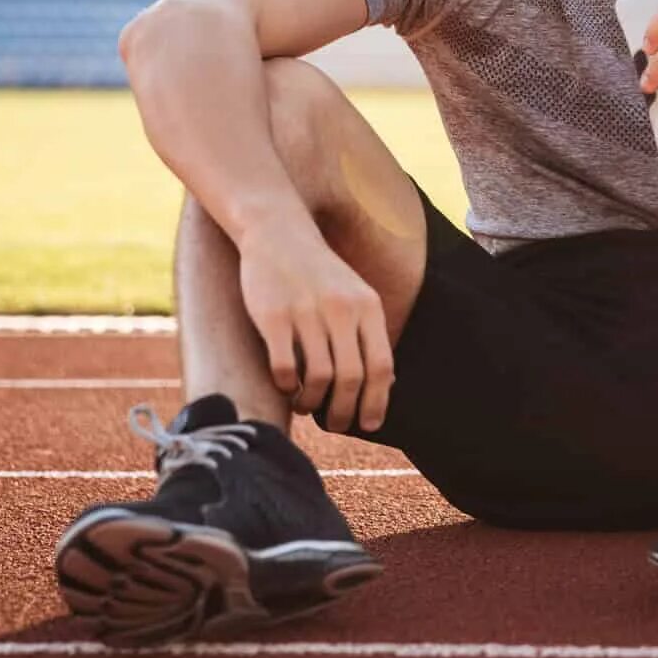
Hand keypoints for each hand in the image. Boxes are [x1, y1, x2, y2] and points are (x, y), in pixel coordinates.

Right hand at [236, 225, 393, 433]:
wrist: (278, 233)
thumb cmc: (319, 275)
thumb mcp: (355, 296)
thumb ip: (368, 335)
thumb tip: (384, 386)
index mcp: (367, 307)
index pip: (381, 367)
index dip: (377, 401)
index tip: (370, 424)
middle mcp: (341, 309)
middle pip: (351, 378)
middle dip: (344, 411)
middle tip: (335, 424)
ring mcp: (306, 312)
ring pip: (319, 378)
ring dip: (313, 402)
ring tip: (306, 404)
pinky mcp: (273, 316)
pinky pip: (285, 367)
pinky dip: (287, 386)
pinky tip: (286, 386)